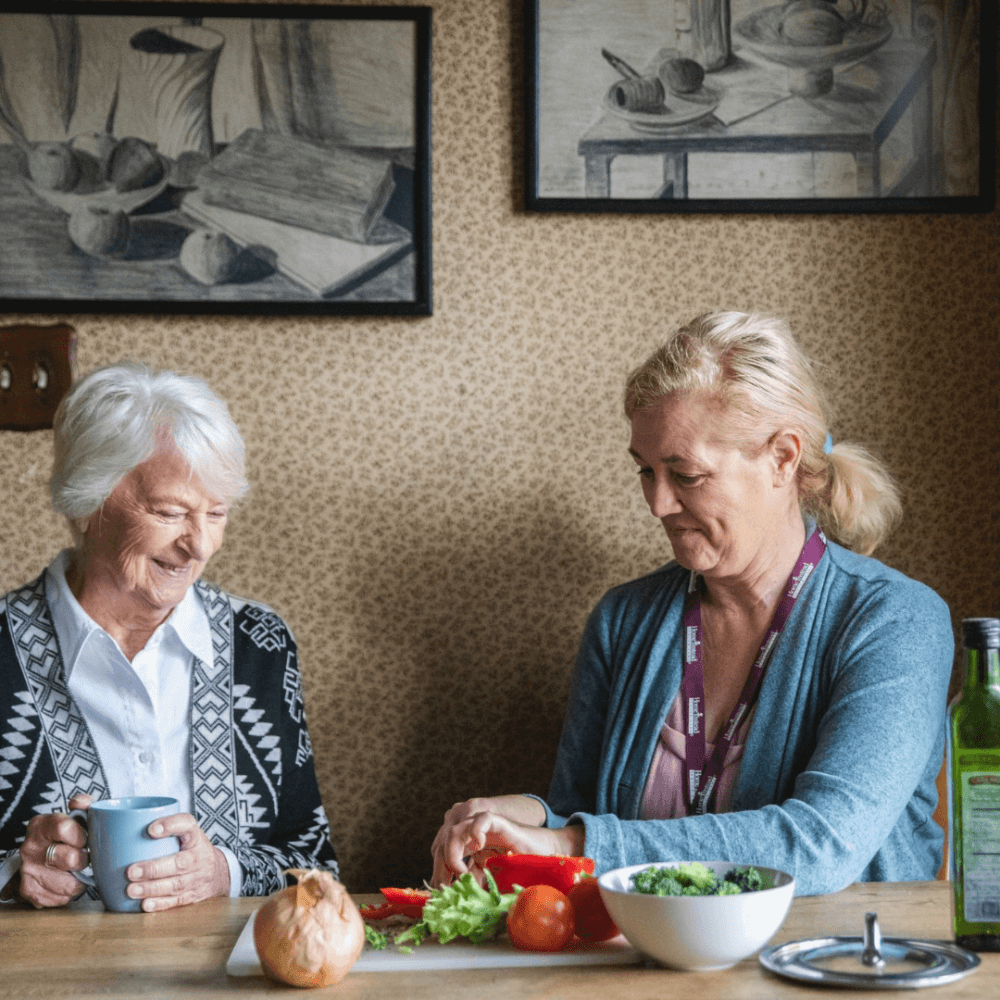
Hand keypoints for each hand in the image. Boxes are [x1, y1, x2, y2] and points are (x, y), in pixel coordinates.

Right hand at [17, 793, 91, 907]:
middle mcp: (30, 848)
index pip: (64, 828)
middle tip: (84, 857)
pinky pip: (61, 898)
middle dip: (84, 860)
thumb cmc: (64, 835)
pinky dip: (70, 893)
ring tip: (78, 870)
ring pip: (69, 884)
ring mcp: (28, 871)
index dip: (81, 835)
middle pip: (70, 859)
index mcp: (40, 825)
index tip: (85, 839)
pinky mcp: (30, 891)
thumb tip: (83, 803)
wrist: (39, 855)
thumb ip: (83, 805)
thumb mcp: (72, 815)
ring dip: (80, 879)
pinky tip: (68, 881)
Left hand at [125, 812, 230, 911]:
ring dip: (152, 888)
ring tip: (132, 890)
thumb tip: (117, 835)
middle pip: (180, 862)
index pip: (188, 825)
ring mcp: (198, 877)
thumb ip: (162, 834)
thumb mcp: (185, 836)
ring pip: (176, 884)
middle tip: (130, 871)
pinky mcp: (194, 895)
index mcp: (195, 837)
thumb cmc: (190, 850)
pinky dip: (160, 903)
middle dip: (154, 868)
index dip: (171, 825)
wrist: (218, 872)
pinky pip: (177, 901)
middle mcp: (199, 856)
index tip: (151, 829)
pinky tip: (145, 904)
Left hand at [430, 795, 582, 886]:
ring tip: (461, 871)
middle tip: (445, 884)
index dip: (438, 869)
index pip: (444, 851)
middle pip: (445, 840)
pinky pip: (481, 819)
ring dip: (452, 851)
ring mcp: (486, 827)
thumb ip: (476, 883)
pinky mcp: (500, 823)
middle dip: (440, 864)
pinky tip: (480, 847)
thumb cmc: (522, 870)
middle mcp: (475, 834)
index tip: (439, 890)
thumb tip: (455, 897)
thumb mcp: (492, 880)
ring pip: (457, 828)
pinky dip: (475, 831)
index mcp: (471, 846)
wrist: (546, 856)